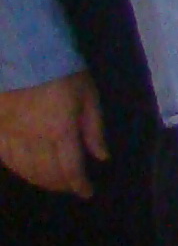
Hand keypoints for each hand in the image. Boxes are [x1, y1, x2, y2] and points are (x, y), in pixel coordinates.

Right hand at [0, 71, 104, 198]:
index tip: (86, 193)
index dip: (79, 185)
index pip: (70, 168)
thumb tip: (101, 157)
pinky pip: (4, 156)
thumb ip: (94, 129)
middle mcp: (33, 138)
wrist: (24, 52)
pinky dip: (16, 168)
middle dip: (60, 184)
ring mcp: (10, 134)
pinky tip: (24, 171)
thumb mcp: (88, 96)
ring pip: (24, 168)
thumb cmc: (63, 70)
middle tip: (70, 188)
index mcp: (60, 131)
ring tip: (51, 183)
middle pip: (46, 172)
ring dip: (39, 180)